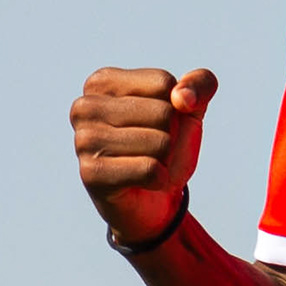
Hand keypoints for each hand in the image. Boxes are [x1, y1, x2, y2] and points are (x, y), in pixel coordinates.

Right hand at [71, 66, 216, 240]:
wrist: (154, 203)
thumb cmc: (166, 149)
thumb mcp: (190, 109)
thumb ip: (201, 83)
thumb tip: (183, 98)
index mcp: (102, 83)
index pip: (163, 83)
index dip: (176, 109)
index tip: (158, 125)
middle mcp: (85, 107)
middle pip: (164, 112)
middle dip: (172, 137)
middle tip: (155, 152)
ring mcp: (84, 141)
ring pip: (160, 142)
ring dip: (167, 161)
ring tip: (150, 166)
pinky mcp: (92, 174)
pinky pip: (150, 169)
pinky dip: (160, 179)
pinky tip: (146, 183)